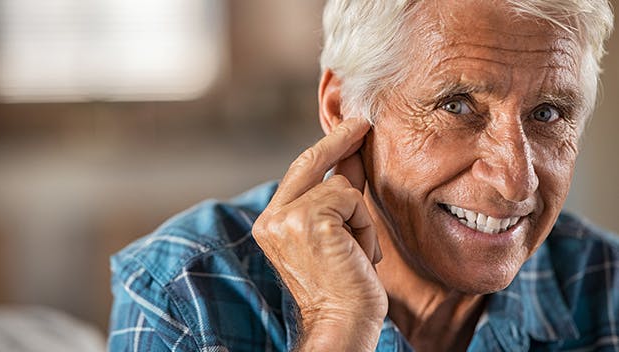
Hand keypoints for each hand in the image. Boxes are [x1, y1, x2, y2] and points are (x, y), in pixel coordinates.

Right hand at [252, 118, 386, 350]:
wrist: (341, 322)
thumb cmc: (342, 284)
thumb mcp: (336, 234)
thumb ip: (337, 194)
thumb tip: (351, 156)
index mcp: (272, 222)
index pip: (299, 172)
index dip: (326, 147)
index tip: (348, 128)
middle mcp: (271, 218)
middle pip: (310, 162)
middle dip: (340, 139)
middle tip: (361, 122)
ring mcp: (288, 218)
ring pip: (341, 186)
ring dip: (360, 218)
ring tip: (358, 252)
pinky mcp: (310, 220)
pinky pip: (352, 200)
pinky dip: (365, 227)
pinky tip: (360, 254)